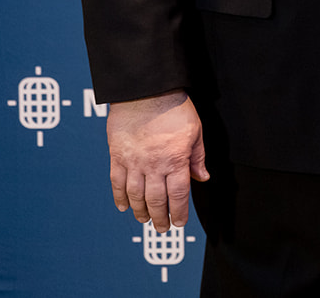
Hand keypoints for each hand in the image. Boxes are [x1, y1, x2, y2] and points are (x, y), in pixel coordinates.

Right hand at [105, 91, 207, 230]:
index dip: (179, 212)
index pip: (178, 195)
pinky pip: (117, 182)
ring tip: (144, 220)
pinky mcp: (117, 156)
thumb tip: (202, 178)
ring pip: (136, 195)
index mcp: (175, 160)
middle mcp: (153, 165)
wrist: (146, 92)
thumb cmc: (174, 108)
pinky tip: (124, 206)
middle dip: (160, 217)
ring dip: (140, 211)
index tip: (179, 222)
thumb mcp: (195, 131)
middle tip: (162, 228)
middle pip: (156, 200)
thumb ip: (197, 157)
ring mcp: (133, 162)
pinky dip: (120, 197)